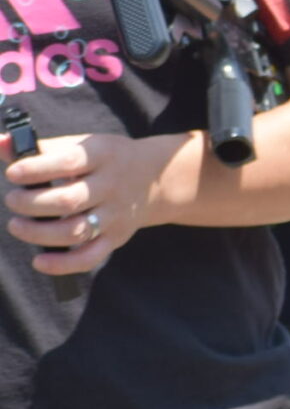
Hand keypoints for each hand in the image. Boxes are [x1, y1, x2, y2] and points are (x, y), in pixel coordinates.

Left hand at [5, 132, 187, 275]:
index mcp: (103, 155)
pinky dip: (62, 264)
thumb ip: (40, 147)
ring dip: (38, 233)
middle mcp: (112, 185)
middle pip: (68, 200)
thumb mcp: (82, 145)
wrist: (155, 178)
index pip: (69, 162)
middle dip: (30, 203)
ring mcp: (116, 214)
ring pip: (75, 231)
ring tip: (16, 225)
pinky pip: (90, 257)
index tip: (13, 173)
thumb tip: (0, 144)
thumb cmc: (105, 160)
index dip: (37, 169)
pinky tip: (38, 261)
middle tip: (12, 199)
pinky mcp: (116, 237)